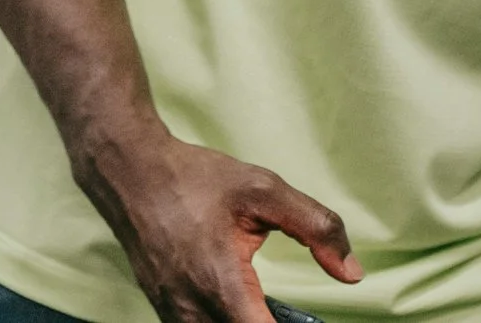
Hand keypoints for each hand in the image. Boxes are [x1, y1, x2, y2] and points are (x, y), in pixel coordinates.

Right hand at [77, 125, 360, 322]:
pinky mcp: (163, 310)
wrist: (129, 171)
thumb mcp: (263, 189)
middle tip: (291, 313)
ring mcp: (173, 314)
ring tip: (267, 309)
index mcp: (222, 285)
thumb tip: (352, 273)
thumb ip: (316, 228)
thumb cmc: (195, 179)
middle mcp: (192, 310)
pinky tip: (241, 309)